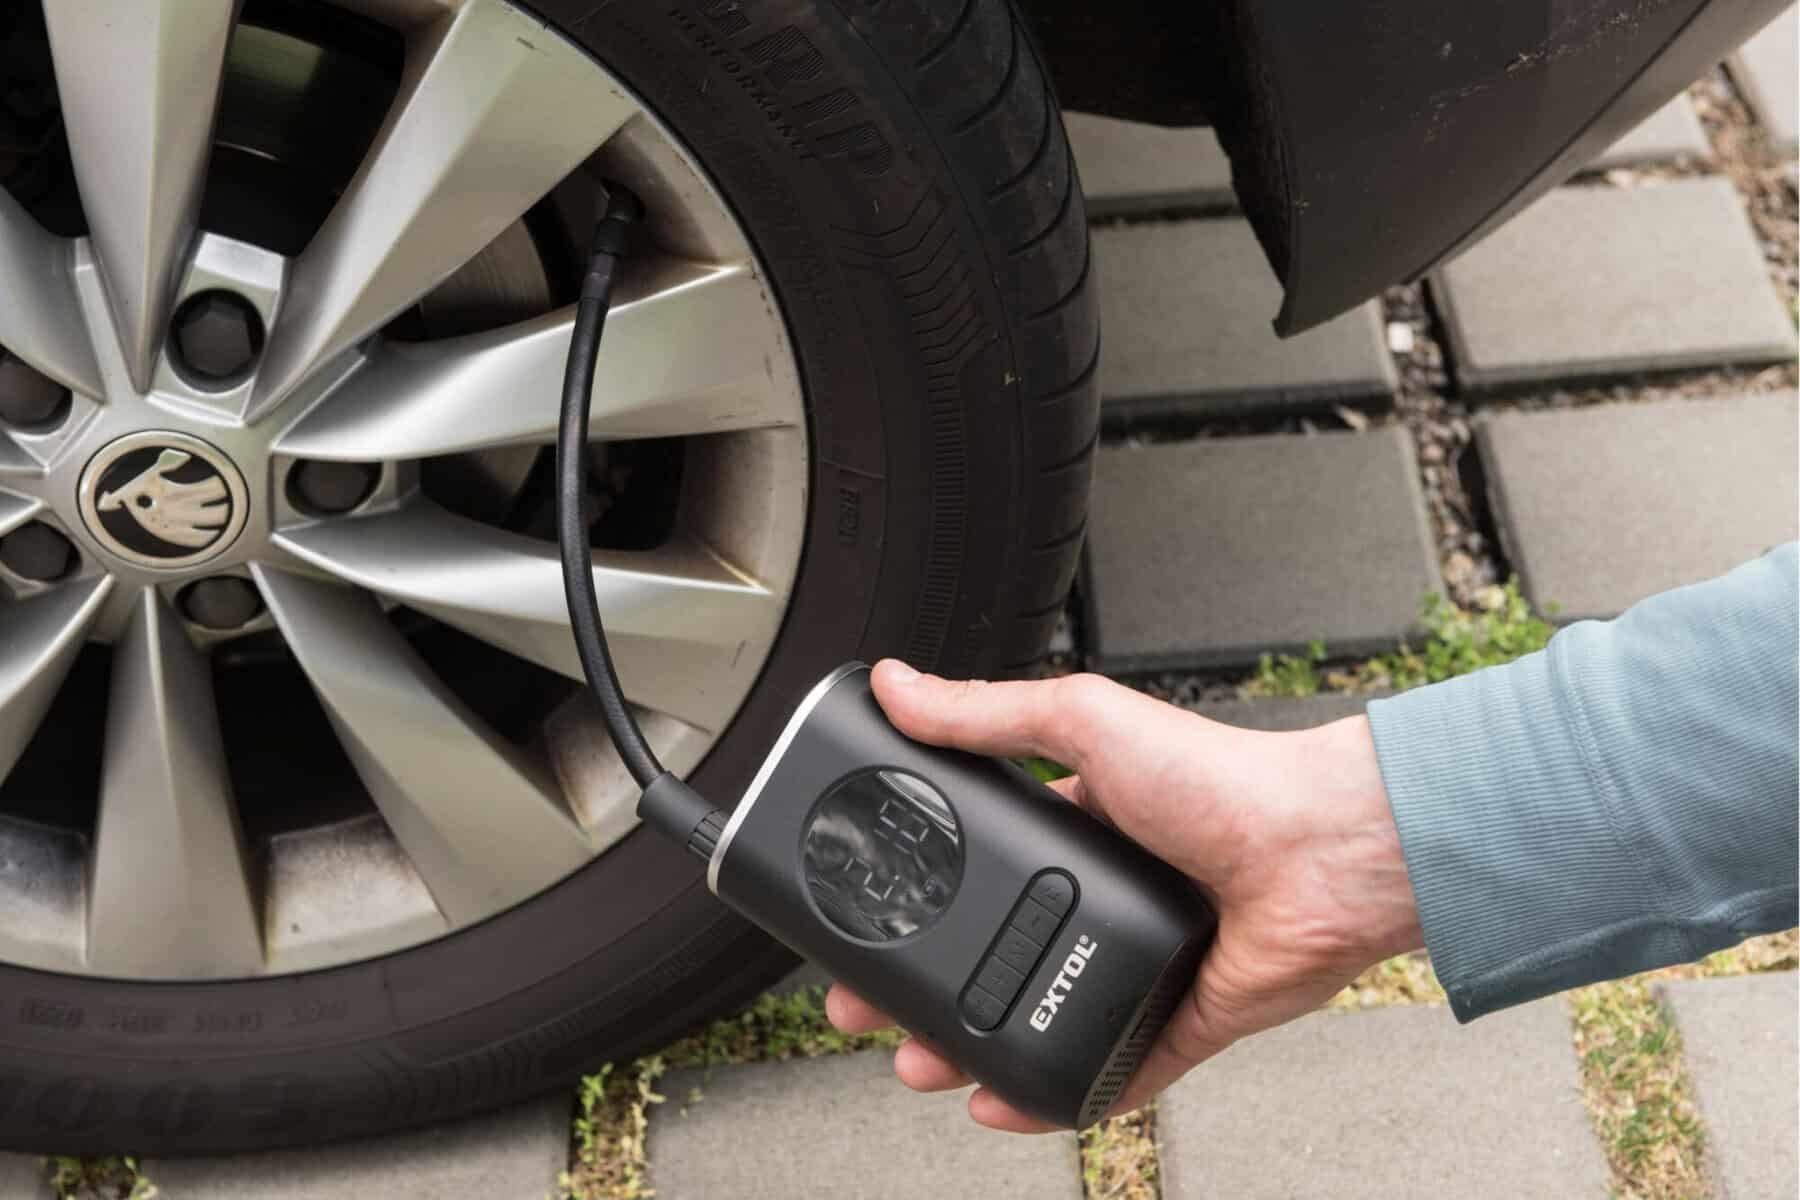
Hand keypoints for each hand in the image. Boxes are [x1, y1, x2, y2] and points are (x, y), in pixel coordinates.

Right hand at [825, 659, 1422, 1131]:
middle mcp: (1103, 897)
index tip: (862, 916)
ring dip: (969, 1048)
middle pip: (991, 953)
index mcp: (1078, 827)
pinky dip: (1049, 1094)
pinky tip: (998, 1103)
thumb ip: (984, 713)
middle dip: (924, 989)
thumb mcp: (1083, 721)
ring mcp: (1135, 963)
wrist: (1323, 850)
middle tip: (869, 1006)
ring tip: (919, 1062)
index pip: (976, 869)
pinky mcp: (1173, 1020)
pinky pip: (1103, 1072)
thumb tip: (899, 683)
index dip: (915, 897)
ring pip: (1032, 1019)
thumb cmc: (1225, 776)